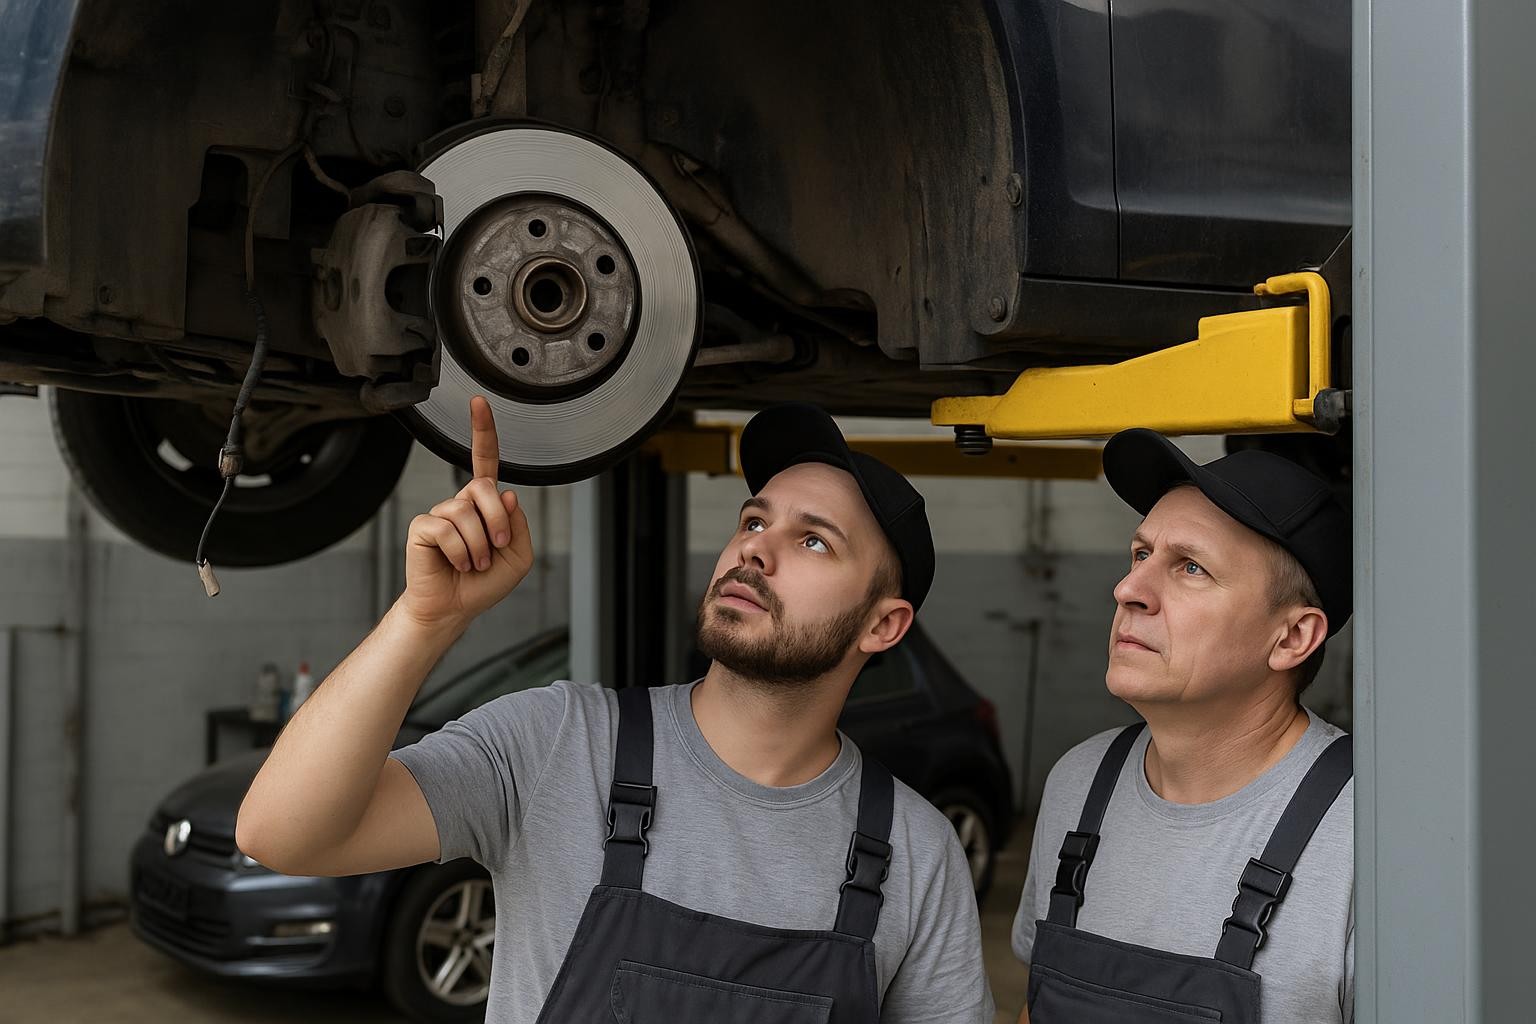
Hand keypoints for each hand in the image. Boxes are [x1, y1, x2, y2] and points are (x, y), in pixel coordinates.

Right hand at [398, 397, 532, 629]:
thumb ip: (520, 525)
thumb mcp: (519, 555)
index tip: (479, 402)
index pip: (486, 460)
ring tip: (475, 563)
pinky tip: (458, 564)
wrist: (455, 608)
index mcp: (486, 504)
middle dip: (497, 520)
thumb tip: (507, 493)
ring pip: (465, 512)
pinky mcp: (422, 527)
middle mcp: (462, 503)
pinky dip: (460, 553)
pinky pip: (446, 529)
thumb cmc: (484, 583)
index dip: (483, 430)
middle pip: (483, 487)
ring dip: (479, 545)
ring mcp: (440, 513)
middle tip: (496, 546)